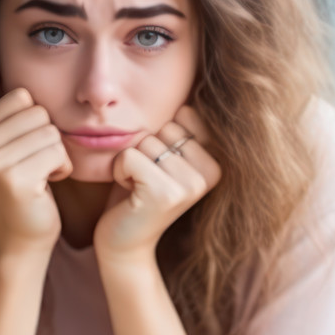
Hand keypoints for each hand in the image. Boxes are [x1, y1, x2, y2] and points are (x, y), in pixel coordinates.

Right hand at [0, 60, 73, 254]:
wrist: (22, 236)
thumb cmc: (21, 186)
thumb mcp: (3, 142)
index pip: (23, 97)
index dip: (35, 123)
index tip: (25, 151)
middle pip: (38, 113)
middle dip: (48, 140)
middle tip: (34, 167)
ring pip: (50, 132)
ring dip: (56, 155)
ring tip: (40, 177)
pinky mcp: (14, 180)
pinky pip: (57, 151)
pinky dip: (61, 169)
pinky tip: (45, 186)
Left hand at [93, 104, 221, 262]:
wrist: (124, 242)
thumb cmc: (139, 192)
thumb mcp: (165, 156)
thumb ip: (181, 129)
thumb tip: (190, 92)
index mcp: (216, 161)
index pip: (184, 115)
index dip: (161, 135)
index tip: (161, 166)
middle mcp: (211, 173)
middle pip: (164, 127)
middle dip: (145, 148)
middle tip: (147, 179)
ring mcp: (190, 185)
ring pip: (146, 141)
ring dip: (131, 161)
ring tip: (138, 187)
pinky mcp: (165, 194)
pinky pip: (129, 156)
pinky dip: (119, 171)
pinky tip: (129, 192)